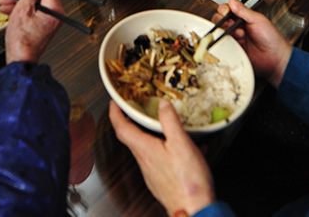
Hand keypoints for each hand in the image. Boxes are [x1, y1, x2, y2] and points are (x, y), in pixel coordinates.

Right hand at [0, 0, 62, 63]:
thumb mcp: (23, 10)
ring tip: (6, 1)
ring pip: (35, 2)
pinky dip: (21, 9)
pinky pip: (33, 11)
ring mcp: (49, 20)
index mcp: (54, 8)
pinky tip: (9, 9)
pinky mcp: (42, 25)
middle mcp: (55, 14)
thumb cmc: (22, 40)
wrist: (20, 60)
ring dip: (19, 0)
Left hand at [109, 100, 215, 215]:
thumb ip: (170, 122)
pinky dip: (168, 151)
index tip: (114, 103)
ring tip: (165, 127)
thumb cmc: (187, 181)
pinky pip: (160, 160)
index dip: (115, 113)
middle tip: (136, 110)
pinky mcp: (162, 182)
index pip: (121, 128)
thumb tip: (163, 105)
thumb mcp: (181, 144)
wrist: (194, 211)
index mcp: (145, 150)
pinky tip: (187, 151)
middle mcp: (144, 162)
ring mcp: (152, 173)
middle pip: (132, 138)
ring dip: (152, 136)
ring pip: (147, 149)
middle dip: (132, 122)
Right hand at [212, 0, 291, 85]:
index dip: (224, 9)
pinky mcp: (233, 50)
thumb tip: (232, 0)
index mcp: (243, 18)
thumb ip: (243, 10)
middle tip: (232, 24)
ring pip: (220, 32)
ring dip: (228, 31)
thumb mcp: (258, 20)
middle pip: (220, 20)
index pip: (227, 10)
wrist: (275, 57)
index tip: (227, 11)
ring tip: (240, 35)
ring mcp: (234, 39)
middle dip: (223, 20)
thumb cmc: (271, 38)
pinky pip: (223, 44)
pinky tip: (236, 42)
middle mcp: (236, 27)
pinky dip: (226, 42)